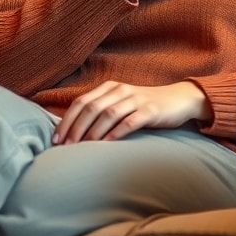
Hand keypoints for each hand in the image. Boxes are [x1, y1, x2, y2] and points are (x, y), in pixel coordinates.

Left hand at [52, 80, 211, 143]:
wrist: (179, 100)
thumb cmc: (145, 107)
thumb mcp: (121, 103)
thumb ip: (101, 111)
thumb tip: (72, 132)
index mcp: (110, 87)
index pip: (82, 102)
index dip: (66, 120)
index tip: (56, 140)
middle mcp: (121, 90)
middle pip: (92, 108)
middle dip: (75, 128)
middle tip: (66, 147)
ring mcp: (137, 99)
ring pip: (108, 114)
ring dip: (93, 132)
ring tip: (83, 148)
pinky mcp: (151, 110)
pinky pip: (130, 121)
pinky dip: (116, 132)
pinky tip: (108, 144)